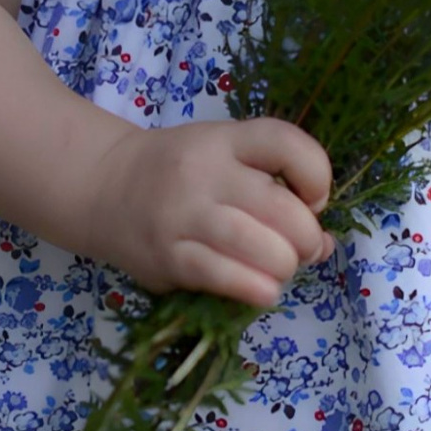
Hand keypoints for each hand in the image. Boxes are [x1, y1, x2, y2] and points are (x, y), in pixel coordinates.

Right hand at [76, 115, 334, 305]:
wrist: (104, 186)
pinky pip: (225, 277)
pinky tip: (263, 290)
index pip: (285, 143)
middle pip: (281, 209)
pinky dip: (256, 289)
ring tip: (278, 269)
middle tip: (300, 248)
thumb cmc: (180, 174)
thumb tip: (325, 246)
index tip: (314, 198)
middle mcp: (204, 172)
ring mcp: (183, 215)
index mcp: (225, 139)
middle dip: (306, 238)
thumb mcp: (225, 157)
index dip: (316, 174)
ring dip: (284, 266)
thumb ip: (276, 189)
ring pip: (258, 247)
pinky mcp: (167, 256)